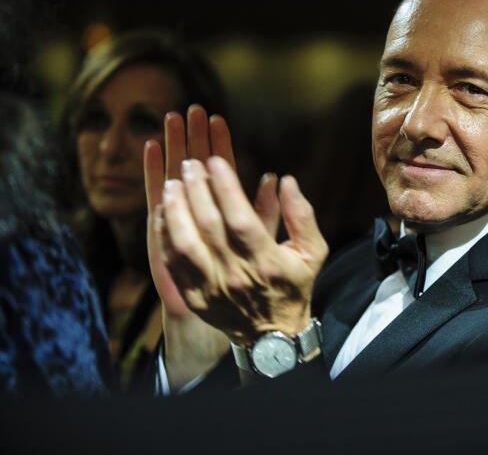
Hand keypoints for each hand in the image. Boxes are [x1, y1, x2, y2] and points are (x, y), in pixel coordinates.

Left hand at [144, 105, 284, 386]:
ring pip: (185, 244)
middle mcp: (237, 274)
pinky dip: (164, 237)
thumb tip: (286, 181)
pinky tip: (162, 214)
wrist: (273, 337)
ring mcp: (211, 287)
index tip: (215, 161)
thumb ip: (302, 215)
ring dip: (175, 210)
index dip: (225, 187)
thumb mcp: (313, 252)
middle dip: (196, 189)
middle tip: (189, 163)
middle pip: (209, 226)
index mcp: (267, 261)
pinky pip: (172, 264)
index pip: (241, 218)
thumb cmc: (294, 285)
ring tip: (171, 184)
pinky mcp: (194, 297)